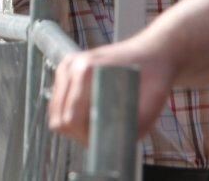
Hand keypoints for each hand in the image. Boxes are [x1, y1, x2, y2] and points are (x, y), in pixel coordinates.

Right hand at [48, 38, 173, 144]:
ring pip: (55, 110)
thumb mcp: (146, 114)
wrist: (153, 55)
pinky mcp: (66, 67)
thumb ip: (125, 134)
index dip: (85, 137)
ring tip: (97, 120)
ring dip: (72, 121)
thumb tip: (108, 154)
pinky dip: (69, 109)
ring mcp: (67, 65)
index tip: (104, 139)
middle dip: (77, 132)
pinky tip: (90, 108)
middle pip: (58, 119)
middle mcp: (72, 66)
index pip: (69, 120)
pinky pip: (58, 99)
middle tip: (101, 133)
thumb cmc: (152, 83)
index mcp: (87, 72)